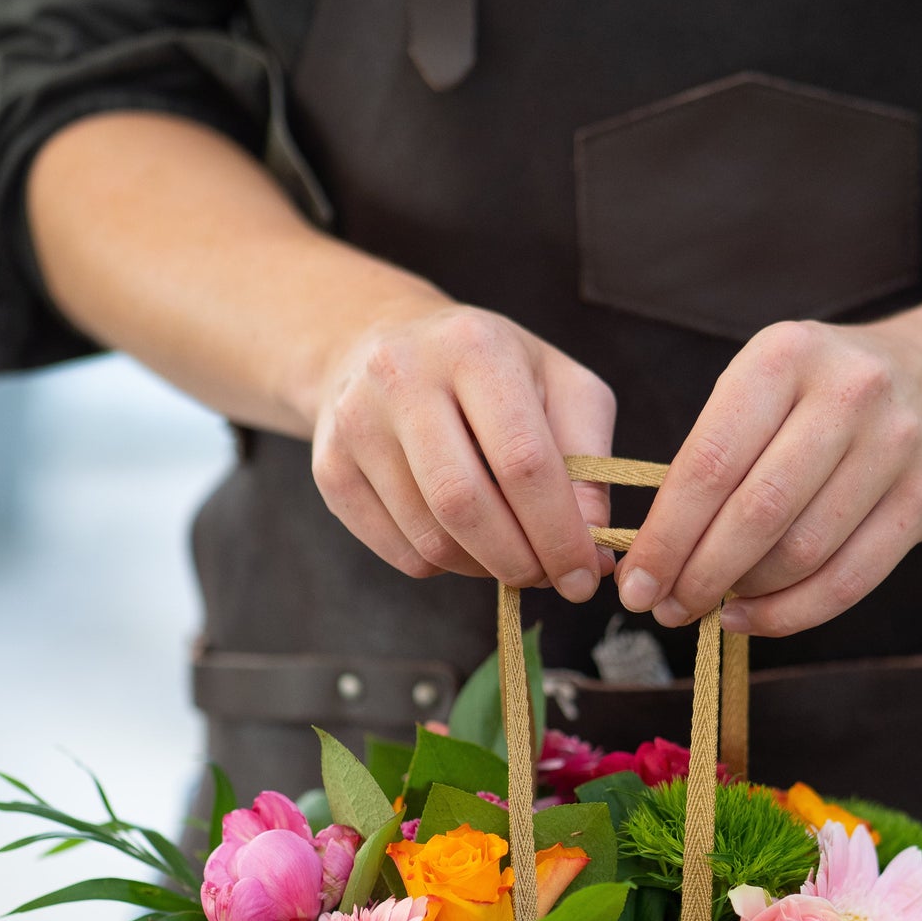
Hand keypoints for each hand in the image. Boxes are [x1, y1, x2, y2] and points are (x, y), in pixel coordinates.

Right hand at [312, 300, 617, 596]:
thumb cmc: (489, 371)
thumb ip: (589, 461)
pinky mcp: (329, 467)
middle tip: (548, 578)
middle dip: (519, 560)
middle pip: (465, 504)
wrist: (380, 342)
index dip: (560, 532)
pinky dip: (443, 565)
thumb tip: (592, 547)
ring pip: (430, 538)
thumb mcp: (559, 386)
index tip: (585, 573)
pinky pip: (398, 550)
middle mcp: (404, 377)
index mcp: (475, 347)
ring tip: (511, 555)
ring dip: (484, 568)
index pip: (523, 461)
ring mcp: (356, 423)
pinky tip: (463, 540)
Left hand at [617, 317, 921, 636]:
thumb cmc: (819, 397)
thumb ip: (712, 455)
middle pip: (757, 512)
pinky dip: (791, 613)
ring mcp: (895, 445)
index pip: (711, 462)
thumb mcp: (764, 388)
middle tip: (665, 608)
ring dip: (743, 596)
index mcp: (785, 356)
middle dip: (699, 574)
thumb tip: (653, 557)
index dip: (667, 535)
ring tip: (707, 609)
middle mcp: (848, 393)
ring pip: (802, 550)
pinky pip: (850, 579)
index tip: (635, 583)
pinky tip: (750, 618)